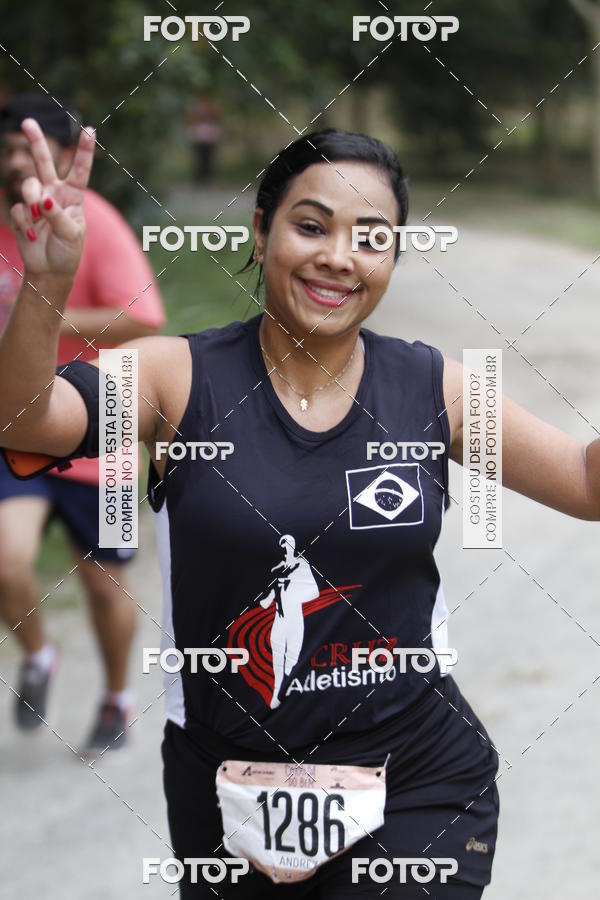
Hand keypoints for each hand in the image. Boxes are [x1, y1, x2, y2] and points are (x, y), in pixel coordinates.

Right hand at [10, 118, 95, 278]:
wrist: (50, 270)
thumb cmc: (68, 252)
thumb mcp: (72, 234)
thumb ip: (58, 215)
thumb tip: (42, 199)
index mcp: (73, 196)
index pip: (79, 170)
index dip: (84, 151)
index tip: (90, 130)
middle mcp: (54, 194)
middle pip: (44, 162)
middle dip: (36, 141)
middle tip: (27, 121)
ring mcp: (37, 202)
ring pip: (29, 186)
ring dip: (33, 200)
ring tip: (39, 218)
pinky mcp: (23, 213)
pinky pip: (20, 209)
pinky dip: (26, 224)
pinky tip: (33, 236)